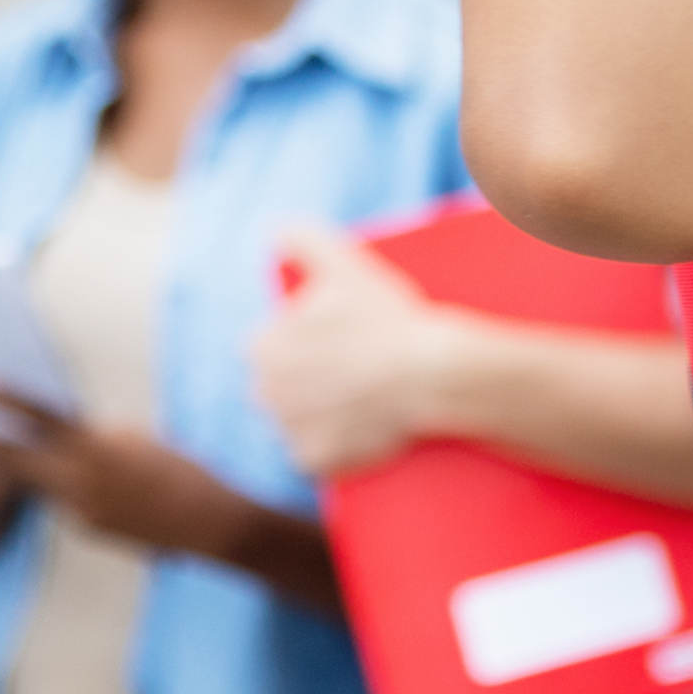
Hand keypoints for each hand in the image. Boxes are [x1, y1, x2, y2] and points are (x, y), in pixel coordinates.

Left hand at [0, 387, 263, 561]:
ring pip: (42, 480)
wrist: (212, 524)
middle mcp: (79, 481)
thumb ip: (96, 436)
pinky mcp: (87, 529)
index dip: (4, 401)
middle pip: (12, 460)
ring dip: (25, 465)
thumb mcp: (138, 438)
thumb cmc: (184, 469)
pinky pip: (69, 500)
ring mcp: (79, 510)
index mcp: (96, 447)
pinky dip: (76, 487)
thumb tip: (68, 434)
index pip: (40, 418)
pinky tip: (111, 489)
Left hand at [250, 225, 465, 477]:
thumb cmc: (386, 317)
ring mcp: (291, 432)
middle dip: (305, 380)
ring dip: (316, 415)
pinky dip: (332, 449)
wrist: (430, 375)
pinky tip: (357, 429)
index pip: (269, 347)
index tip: (336, 338)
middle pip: (280, 387)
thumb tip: (273, 231)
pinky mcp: (317, 462)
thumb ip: (300, 237)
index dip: (304, 341)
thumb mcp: (344, 262)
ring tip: (355, 398)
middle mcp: (266, 395)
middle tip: (349, 368)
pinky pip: (315, 457)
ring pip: (295, 422)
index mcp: (262, 348)